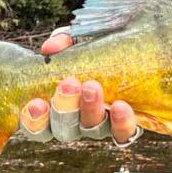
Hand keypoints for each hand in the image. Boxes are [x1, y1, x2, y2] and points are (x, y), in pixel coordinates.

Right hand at [18, 31, 139, 144]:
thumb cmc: (97, 48)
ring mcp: (102, 125)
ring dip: (89, 109)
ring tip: (92, 86)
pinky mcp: (125, 126)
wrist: (137, 50)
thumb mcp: (78, 39)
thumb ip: (62, 41)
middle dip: (64, 107)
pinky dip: (121, 123)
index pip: (38, 125)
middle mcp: (77, 122)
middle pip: (64, 130)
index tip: (37, 103)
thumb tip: (49, 48)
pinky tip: (120, 106)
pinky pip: (122, 133)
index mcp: (58, 106)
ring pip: (91, 129)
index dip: (34, 120)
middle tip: (69, 83)